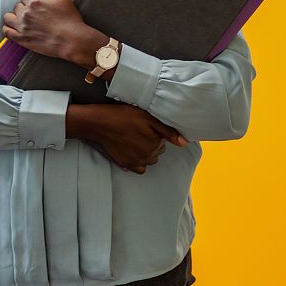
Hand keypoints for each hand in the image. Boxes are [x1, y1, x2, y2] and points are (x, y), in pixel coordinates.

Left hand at [1, 0, 85, 59]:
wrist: (72, 40)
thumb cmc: (69, 20)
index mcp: (34, 3)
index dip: (31, 1)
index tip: (36, 6)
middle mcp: (26, 14)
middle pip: (17, 7)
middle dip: (23, 9)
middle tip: (33, 15)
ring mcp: (22, 27)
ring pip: (8, 18)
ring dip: (13, 17)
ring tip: (21, 21)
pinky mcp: (22, 39)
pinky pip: (6, 32)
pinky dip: (8, 29)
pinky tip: (13, 28)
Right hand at [67, 102, 187, 173]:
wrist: (100, 123)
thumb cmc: (124, 116)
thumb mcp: (148, 118)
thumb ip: (168, 131)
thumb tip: (184, 143)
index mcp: (156, 142)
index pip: (163, 141)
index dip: (155, 133)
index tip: (145, 126)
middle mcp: (148, 155)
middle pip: (157, 151)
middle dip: (151, 142)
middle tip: (138, 131)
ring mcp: (137, 161)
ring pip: (149, 159)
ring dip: (145, 151)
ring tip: (133, 139)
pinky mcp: (127, 164)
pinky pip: (140, 168)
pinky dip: (138, 162)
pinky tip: (131, 151)